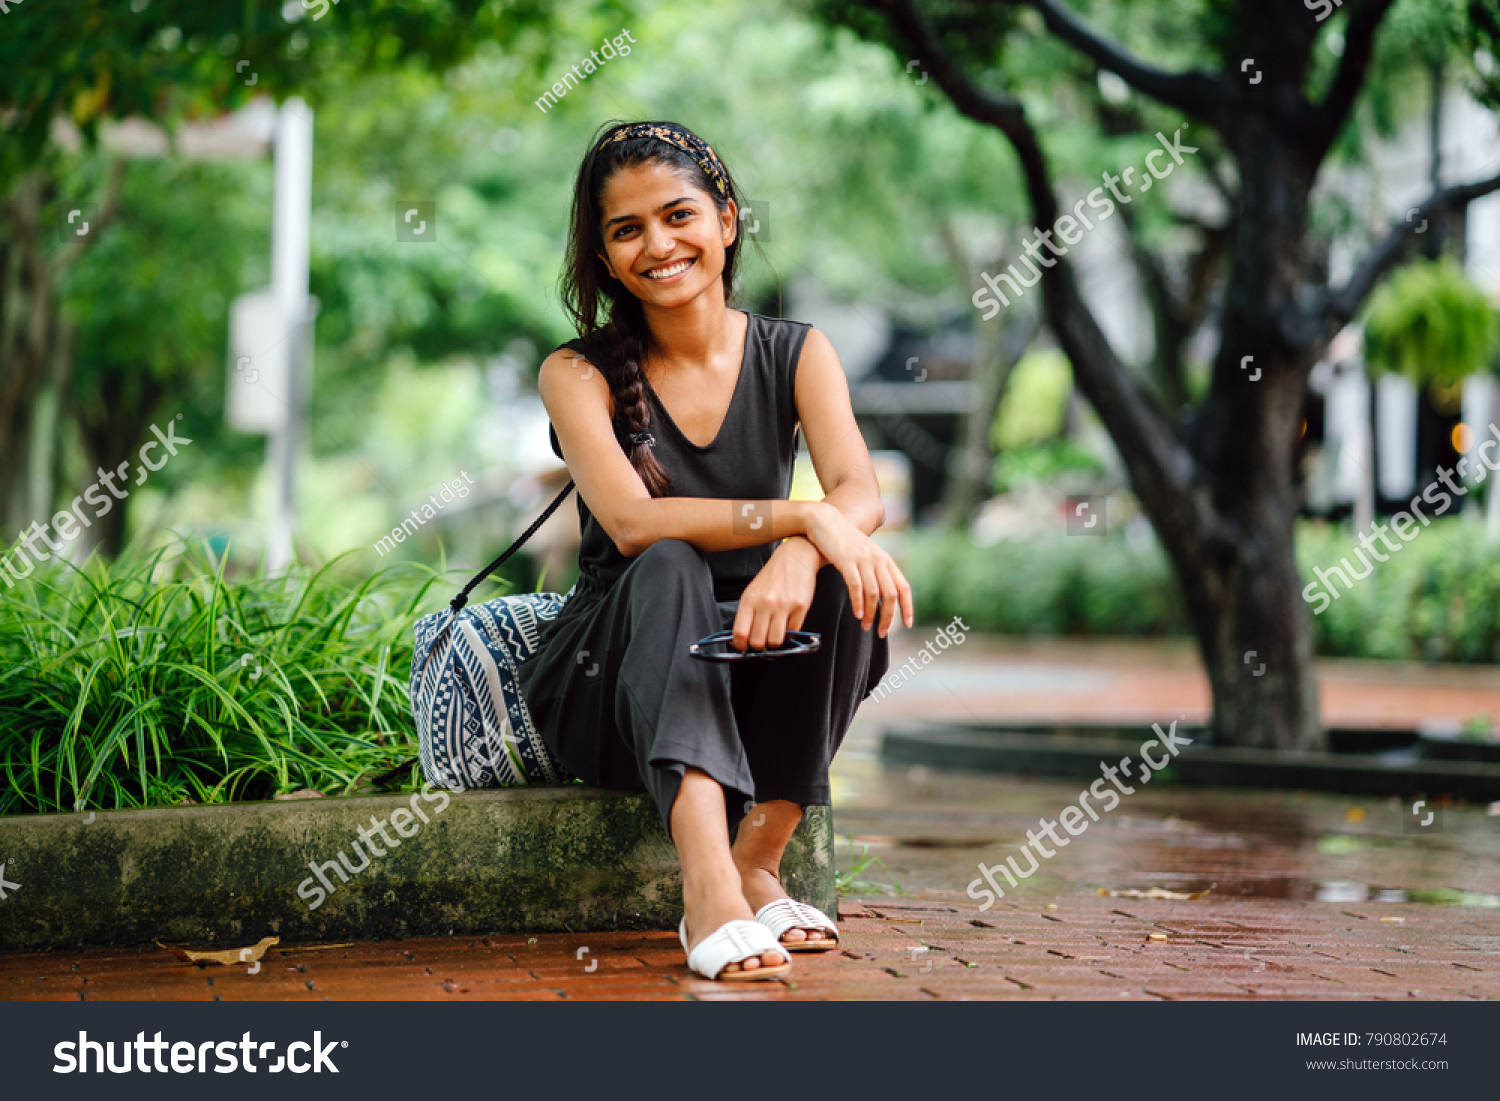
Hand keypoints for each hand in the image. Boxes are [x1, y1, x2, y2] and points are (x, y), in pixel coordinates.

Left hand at [731, 537, 821, 650]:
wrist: (795, 558)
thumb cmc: (772, 577)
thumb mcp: (752, 592)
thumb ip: (746, 614)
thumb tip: (739, 639)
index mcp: (749, 600)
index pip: (740, 633)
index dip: (741, 646)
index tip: (744, 647)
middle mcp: (765, 603)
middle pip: (757, 642)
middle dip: (760, 646)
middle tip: (762, 641)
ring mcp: (783, 605)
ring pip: (775, 641)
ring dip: (775, 642)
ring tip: (775, 633)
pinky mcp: (801, 607)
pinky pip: (793, 632)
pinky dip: (790, 632)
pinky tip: (788, 622)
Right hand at [803, 502, 914, 636]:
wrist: (825, 521)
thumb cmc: (843, 542)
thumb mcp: (865, 554)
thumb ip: (875, 570)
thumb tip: (881, 594)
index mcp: (885, 560)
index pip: (903, 586)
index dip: (908, 607)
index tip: (907, 623)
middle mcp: (877, 559)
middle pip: (890, 594)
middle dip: (888, 617)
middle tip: (881, 632)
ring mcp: (862, 559)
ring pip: (874, 593)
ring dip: (871, 614)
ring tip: (866, 627)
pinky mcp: (846, 560)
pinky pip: (856, 586)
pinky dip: (858, 603)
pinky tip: (857, 614)